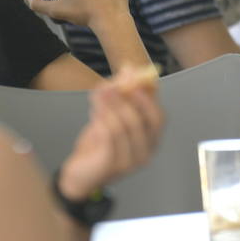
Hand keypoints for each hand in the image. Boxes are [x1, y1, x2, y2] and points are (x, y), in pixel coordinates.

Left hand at [57, 66, 163, 199]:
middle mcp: (146, 152)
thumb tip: (129, 68)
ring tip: (97, 96)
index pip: (159, 117)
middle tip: (110, 86)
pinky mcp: (113, 167)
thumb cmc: (100, 141)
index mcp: (151, 138)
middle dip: (126, 100)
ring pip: (123, 128)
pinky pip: (110, 138)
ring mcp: (131, 162)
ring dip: (109, 108)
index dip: (148, 98)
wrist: (80, 172)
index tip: (134, 80)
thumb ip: (122, 93)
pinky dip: (102, 122)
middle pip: (142, 122)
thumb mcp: (112, 114)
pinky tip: (93, 113)